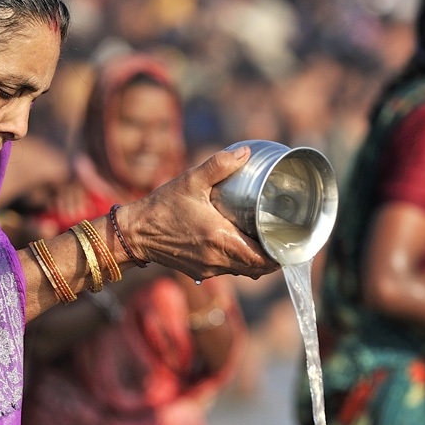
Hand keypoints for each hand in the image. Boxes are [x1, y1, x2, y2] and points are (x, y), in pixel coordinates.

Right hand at [120, 147, 277, 280]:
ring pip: (243, 271)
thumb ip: (219, 165)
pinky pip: (227, 270)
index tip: (289, 242)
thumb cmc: (162, 207)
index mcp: (220, 239)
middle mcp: (217, 259)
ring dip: (255, 261)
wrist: (134, 232)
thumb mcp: (191, 181)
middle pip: (257, 269)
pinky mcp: (198, 271)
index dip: (280, 255)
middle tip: (281, 239)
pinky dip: (237, 261)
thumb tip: (246, 152)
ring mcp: (208, 269)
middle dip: (272, 258)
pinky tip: (237, 244)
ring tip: (264, 242)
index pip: (262, 260)